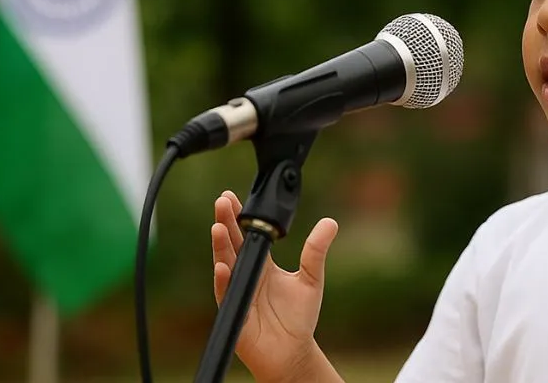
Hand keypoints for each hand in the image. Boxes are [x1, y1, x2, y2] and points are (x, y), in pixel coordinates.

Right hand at [211, 190, 339, 381]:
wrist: (293, 351)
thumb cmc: (299, 317)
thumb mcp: (311, 278)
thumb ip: (316, 251)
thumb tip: (330, 222)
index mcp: (263, 265)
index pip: (248, 235)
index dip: (239, 216)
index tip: (231, 196)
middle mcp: (247, 275)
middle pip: (233, 244)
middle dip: (226, 223)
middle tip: (221, 202)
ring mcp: (238, 293)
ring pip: (226, 265)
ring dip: (221, 247)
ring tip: (217, 227)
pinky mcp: (235, 313)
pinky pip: (227, 295)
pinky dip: (225, 281)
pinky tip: (223, 266)